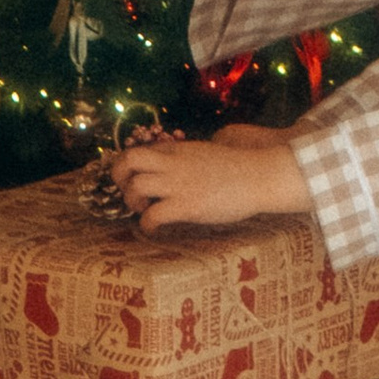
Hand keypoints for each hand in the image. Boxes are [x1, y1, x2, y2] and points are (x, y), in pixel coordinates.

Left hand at [108, 123, 311, 230]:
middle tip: (127, 191)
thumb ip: (188, 157)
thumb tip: (178, 166)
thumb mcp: (208, 153)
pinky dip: (147, 225)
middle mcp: (173, 163)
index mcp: (179, 149)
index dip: (130, 164)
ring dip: (132, 202)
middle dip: (118, 177)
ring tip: (144, 210)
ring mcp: (178, 184)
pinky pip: (152, 216)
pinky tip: (154, 229)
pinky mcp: (186, 206)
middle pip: (128, 160)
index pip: (141, 149)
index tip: (133, 178)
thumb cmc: (240, 167)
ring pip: (135, 186)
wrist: (261, 176)